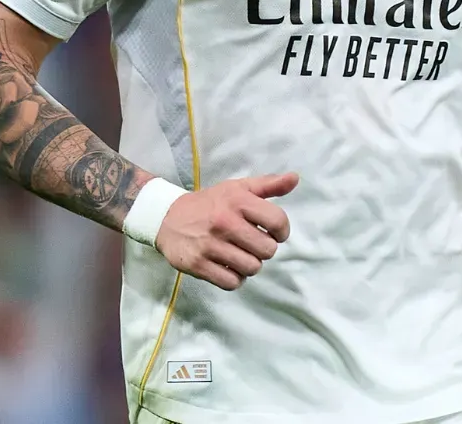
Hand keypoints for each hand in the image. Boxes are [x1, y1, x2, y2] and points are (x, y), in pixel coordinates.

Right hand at [156, 173, 296, 290]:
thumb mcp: (238, 188)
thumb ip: (269, 185)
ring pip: (251, 268)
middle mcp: (224, 222)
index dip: (282, 231)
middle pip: (267, 250)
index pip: (278, 221)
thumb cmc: (210, 203)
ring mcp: (209, 245)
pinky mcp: (196, 265)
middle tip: (253, 245)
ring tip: (241, 256)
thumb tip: (295, 178)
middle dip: (264, 249)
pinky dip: (235, 278)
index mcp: (238, 201)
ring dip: (250, 265)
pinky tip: (229, 267)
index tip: (274, 233)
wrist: (166, 217)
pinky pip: (231, 282)